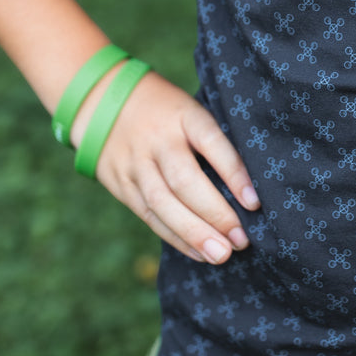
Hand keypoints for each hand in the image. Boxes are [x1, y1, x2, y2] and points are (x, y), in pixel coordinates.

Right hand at [73, 69, 260, 263]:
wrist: (101, 101)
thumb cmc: (167, 111)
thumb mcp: (191, 110)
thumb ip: (214, 141)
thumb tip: (249, 190)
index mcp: (183, 115)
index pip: (211, 143)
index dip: (234, 173)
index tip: (254, 203)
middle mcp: (157, 140)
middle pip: (184, 181)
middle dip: (214, 215)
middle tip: (240, 241)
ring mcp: (135, 164)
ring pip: (162, 204)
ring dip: (193, 234)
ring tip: (221, 254)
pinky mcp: (121, 184)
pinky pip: (149, 216)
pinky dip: (175, 237)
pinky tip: (199, 252)